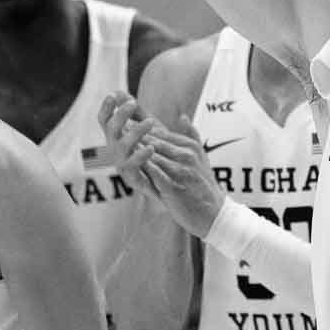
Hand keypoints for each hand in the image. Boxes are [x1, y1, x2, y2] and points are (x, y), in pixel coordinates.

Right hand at [96, 90, 159, 171]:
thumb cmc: (156, 155)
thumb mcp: (149, 131)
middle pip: (111, 129)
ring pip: (122, 146)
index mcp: (117, 138)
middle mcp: (116, 150)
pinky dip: (140, 156)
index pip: (105, 120)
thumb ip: (136, 113)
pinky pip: (132, 166)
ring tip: (151, 121)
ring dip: (135, 131)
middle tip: (133, 103)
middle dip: (120, 115)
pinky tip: (151, 148)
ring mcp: (122, 164)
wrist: (168, 185)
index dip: (106, 108)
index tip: (112, 95)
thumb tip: (120, 91)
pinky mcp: (132, 178)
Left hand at [126, 120, 224, 238]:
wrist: (215, 213)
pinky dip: (140, 167)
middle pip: (154, 140)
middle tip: (114, 128)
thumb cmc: (205, 186)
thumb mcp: (202, 156)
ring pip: (151, 155)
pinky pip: (153, 174)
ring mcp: (180, 170)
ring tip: (115, 143)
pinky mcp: (173, 186)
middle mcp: (186, 155)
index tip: (124, 121)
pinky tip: (127, 164)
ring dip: (133, 149)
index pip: (161, 132)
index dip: (140, 126)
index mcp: (190, 146)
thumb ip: (192, 135)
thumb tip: (182, 116)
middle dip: (134, 134)